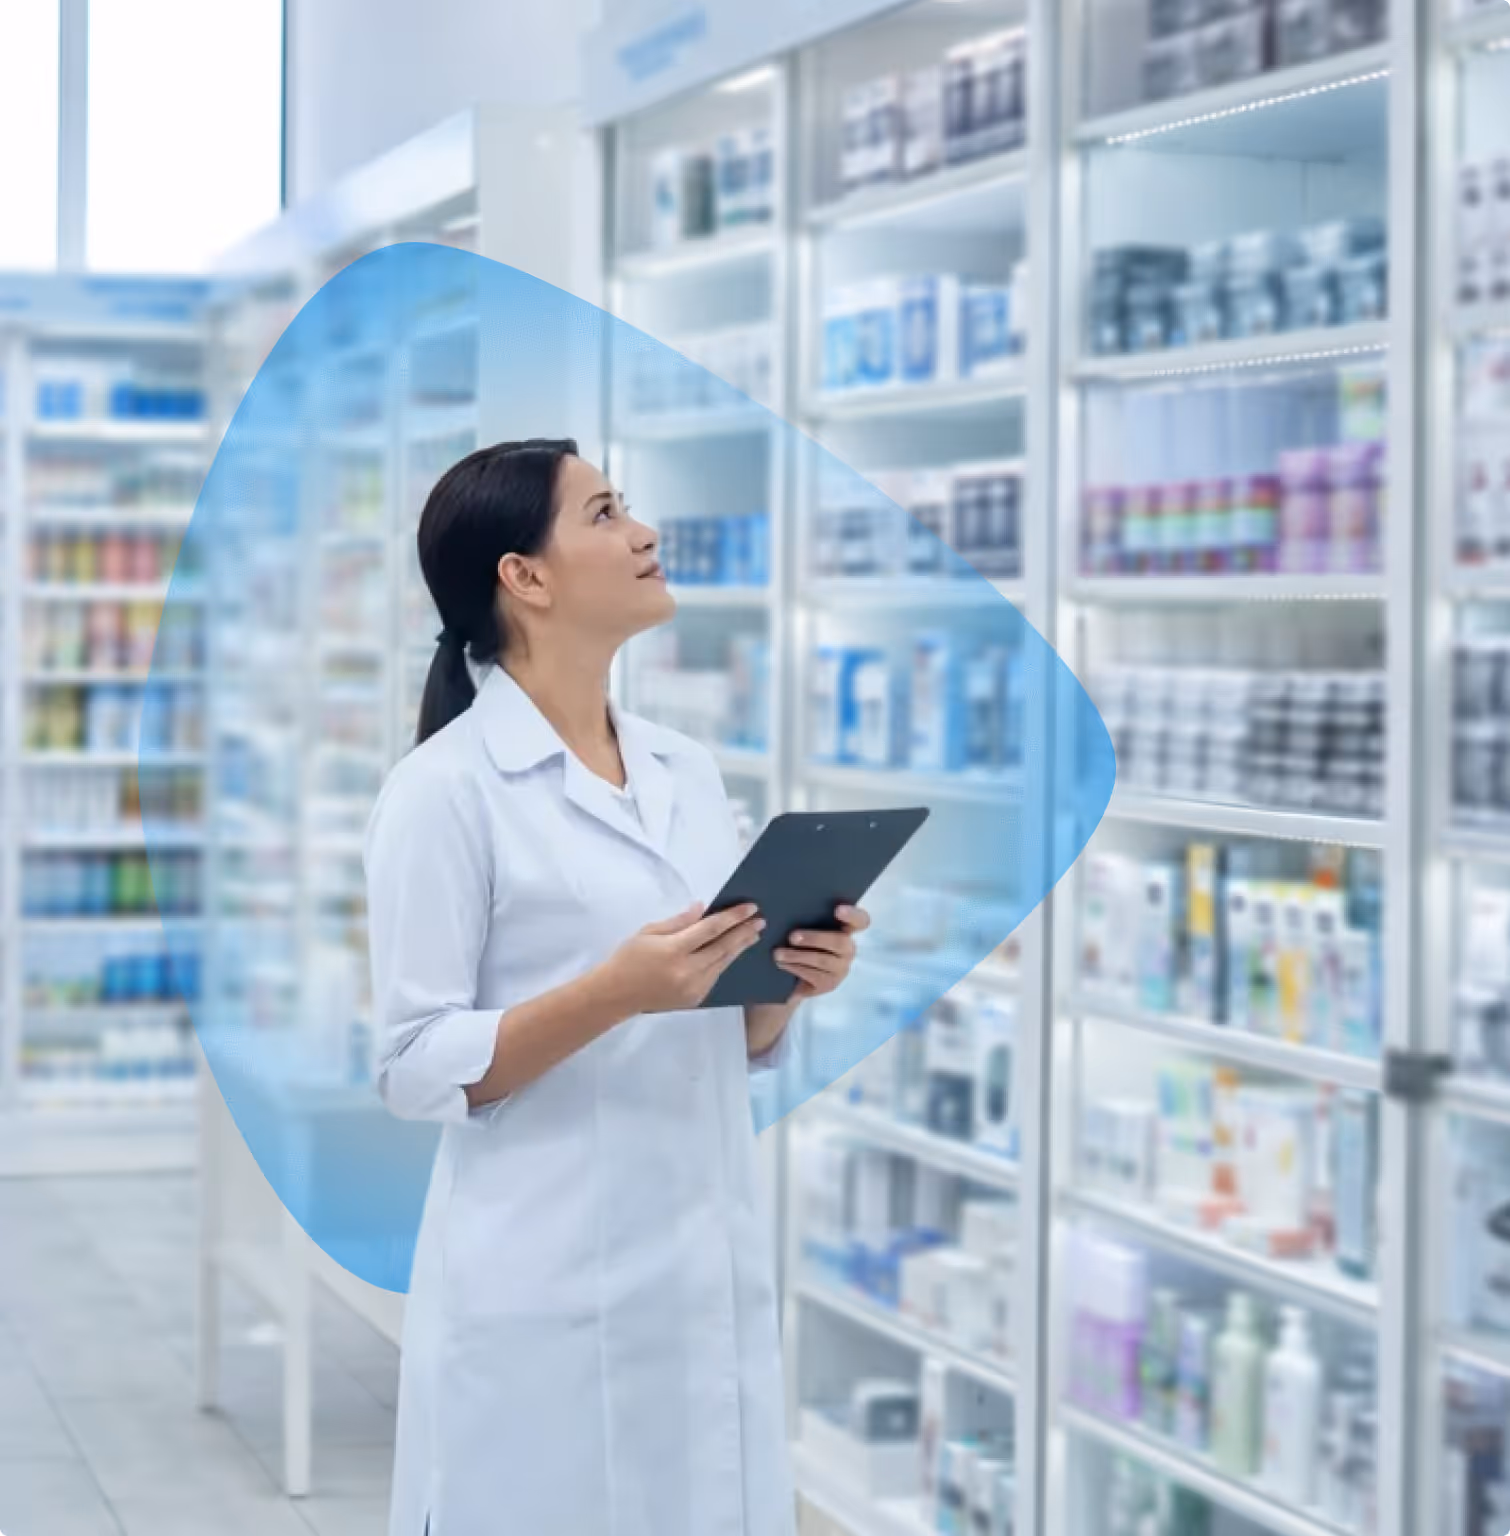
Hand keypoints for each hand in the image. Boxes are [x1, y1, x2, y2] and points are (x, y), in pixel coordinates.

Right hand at [600, 900, 765, 1013]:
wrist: (615, 995)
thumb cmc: (628, 958)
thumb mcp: (648, 932)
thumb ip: (678, 922)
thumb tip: (703, 909)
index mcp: (674, 950)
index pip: (711, 929)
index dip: (733, 917)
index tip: (750, 907)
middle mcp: (687, 971)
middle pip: (724, 947)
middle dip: (744, 932)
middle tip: (760, 920)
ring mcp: (693, 988)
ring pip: (723, 963)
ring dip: (739, 947)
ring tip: (753, 934)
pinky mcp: (695, 999)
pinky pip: (715, 976)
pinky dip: (724, 962)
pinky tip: (732, 952)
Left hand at [771, 903, 869, 1001]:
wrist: (790, 975)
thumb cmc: (799, 942)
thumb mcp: (801, 926)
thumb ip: (799, 916)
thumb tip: (776, 911)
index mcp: (845, 928)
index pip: (860, 921)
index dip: (853, 914)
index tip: (837, 910)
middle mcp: (848, 948)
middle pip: (840, 942)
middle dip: (815, 938)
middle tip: (792, 936)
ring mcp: (841, 968)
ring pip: (823, 961)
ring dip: (798, 956)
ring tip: (778, 953)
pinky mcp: (830, 984)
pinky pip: (814, 975)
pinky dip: (795, 968)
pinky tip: (782, 963)